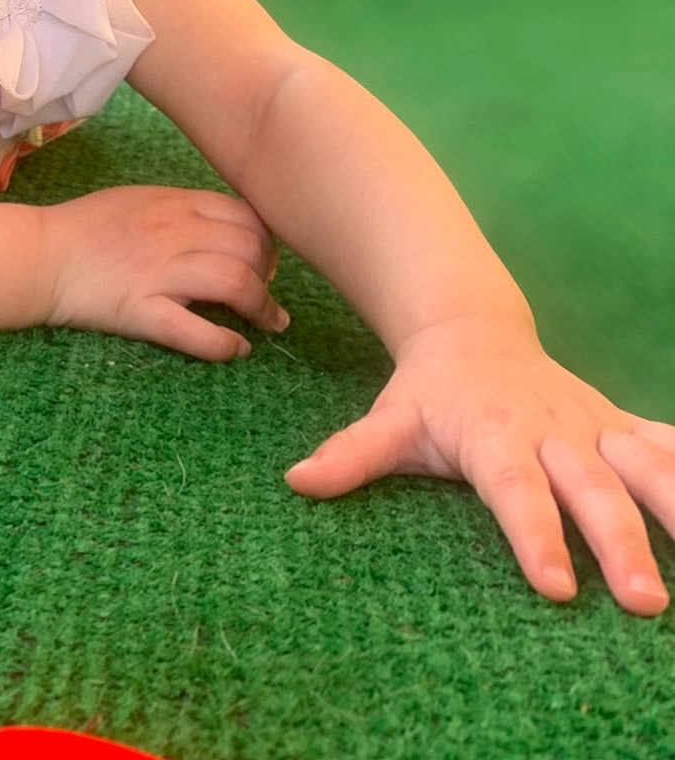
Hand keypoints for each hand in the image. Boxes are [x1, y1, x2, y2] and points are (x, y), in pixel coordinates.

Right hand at [44, 185, 287, 360]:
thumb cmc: (86, 225)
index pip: (246, 216)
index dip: (268, 240)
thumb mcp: (140, 198)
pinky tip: (236, 349)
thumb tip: (225, 228)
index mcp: (175, 204)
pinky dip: (226, 345)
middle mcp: (175, 234)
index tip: (267, 260)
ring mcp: (160, 274)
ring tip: (269, 322)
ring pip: (235, 283)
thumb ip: (183, 209)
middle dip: (271, 273)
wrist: (40, 255)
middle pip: (250, 249)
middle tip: (267, 292)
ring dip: (263, 307)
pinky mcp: (142, 312)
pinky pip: (196, 332)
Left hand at [284, 315, 674, 614]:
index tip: (554, 588)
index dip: (533, 534)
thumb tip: (296, 480)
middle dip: (618, 543)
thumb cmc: (429, 392)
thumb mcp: (390, 418)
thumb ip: (351, 454)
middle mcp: (550, 432)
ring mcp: (594, 428)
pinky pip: (672, 445)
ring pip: (645, 467)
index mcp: (492, 435)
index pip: (514, 489)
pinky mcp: (624, 426)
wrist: (470, 331)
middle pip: (589, 489)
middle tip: (642, 601)